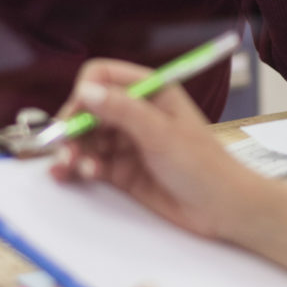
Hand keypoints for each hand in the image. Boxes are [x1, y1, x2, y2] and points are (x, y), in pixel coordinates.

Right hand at [50, 59, 263, 241]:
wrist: (223, 209)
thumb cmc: (204, 165)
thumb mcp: (161, 133)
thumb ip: (122, 111)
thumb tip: (86, 92)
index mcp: (150, 92)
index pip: (103, 76)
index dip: (85, 92)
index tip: (77, 113)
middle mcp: (136, 113)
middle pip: (88, 109)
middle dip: (72, 127)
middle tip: (64, 146)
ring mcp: (128, 142)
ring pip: (86, 138)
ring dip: (73, 150)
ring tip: (69, 166)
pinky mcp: (122, 170)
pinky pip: (91, 163)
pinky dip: (80, 167)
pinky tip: (79, 174)